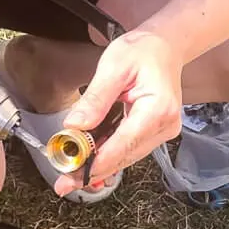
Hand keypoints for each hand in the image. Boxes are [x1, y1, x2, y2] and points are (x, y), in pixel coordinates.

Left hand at [54, 30, 182, 195]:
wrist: (165, 46)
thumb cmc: (142, 51)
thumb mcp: (112, 66)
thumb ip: (95, 99)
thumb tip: (74, 127)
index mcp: (157, 108)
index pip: (123, 144)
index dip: (97, 163)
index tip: (73, 175)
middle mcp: (165, 125)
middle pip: (125, 156)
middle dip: (93, 169)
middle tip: (63, 182)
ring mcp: (163, 131)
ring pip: (127, 157)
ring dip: (100, 165)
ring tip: (71, 173)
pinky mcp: (157, 133)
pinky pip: (130, 149)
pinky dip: (110, 156)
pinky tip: (90, 165)